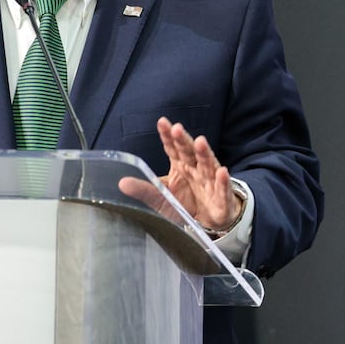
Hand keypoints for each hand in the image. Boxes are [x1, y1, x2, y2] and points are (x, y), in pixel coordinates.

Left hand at [117, 117, 241, 232]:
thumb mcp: (161, 198)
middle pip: (189, 152)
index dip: (168, 136)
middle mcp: (195, 169)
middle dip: (184, 140)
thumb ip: (144, 189)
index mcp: (180, 166)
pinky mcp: (221, 197)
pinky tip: (222, 172)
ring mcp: (210, 181)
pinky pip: (222, 188)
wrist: (209, 221)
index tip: (162, 122)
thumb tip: (121, 183)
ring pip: (207, 164)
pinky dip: (223, 181)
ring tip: (200, 142)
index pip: (173, 148)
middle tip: (177, 129)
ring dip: (204, 153)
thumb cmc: (185, 203)